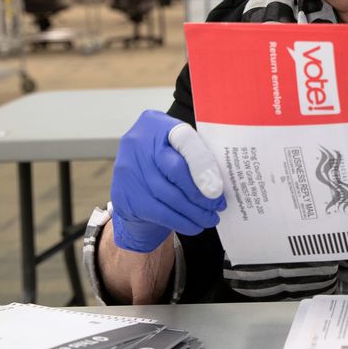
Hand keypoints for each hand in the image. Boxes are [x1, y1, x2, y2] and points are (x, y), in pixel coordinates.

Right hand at [109, 110, 225, 252]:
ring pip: (169, 196)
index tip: (218, 187)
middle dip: (201, 192)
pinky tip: (195, 225)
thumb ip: (195, 151)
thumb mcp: (177, 144)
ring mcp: (128, 170)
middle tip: (218, 204)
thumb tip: (222, 178)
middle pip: (175, 170)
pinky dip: (181, 222)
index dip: (203, 163)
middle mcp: (137, 142)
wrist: (132, 179)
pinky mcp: (125, 195)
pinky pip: (159, 212)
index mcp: (155, 123)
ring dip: (194, 211)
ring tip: (210, 218)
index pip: (184, 139)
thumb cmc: (165, 158)